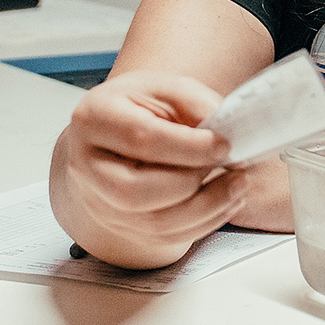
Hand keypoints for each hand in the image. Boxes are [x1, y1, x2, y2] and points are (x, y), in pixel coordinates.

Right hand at [49, 70, 247, 268]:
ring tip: (238, 184)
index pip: (139, 138)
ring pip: (153, 222)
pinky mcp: (121, 226)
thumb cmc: (141, 108)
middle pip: (136, 191)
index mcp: (93, 118)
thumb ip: (193, 101)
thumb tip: (222, 128)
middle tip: (231, 165)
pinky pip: (165, 237)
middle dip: (193, 182)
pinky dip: (204, 223)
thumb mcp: (165, 87)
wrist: (116, 137)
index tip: (224, 144)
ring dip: (206, 208)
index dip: (187, 146)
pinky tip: (226, 202)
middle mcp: (86, 165)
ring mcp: (100, 202)